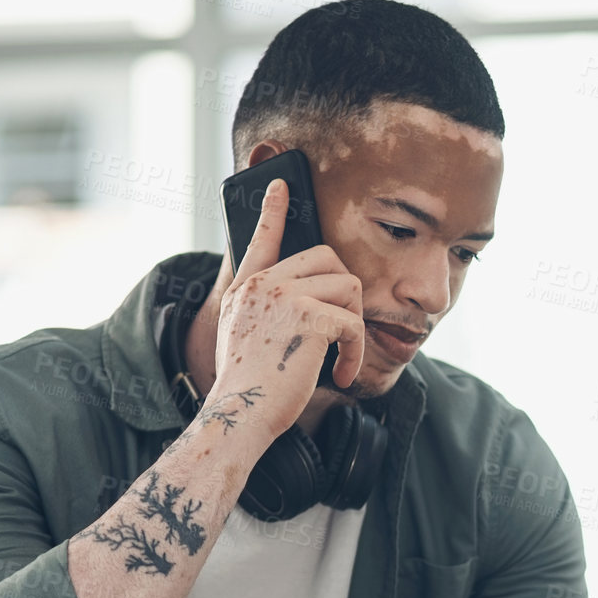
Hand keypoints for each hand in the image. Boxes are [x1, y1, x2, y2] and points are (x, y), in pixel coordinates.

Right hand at [211, 177, 365, 439]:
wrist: (241, 413)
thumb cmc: (249, 386)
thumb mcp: (244, 338)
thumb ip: (265, 311)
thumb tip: (308, 299)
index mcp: (246, 290)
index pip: (261, 239)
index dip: (273, 211)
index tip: (280, 185)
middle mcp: (263, 285)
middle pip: (328, 259)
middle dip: (346, 294)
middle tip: (342, 332)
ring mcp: (284, 296)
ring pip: (348, 287)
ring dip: (354, 328)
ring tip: (341, 358)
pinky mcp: (309, 317)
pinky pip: (354, 323)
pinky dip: (356, 354)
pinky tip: (343, 375)